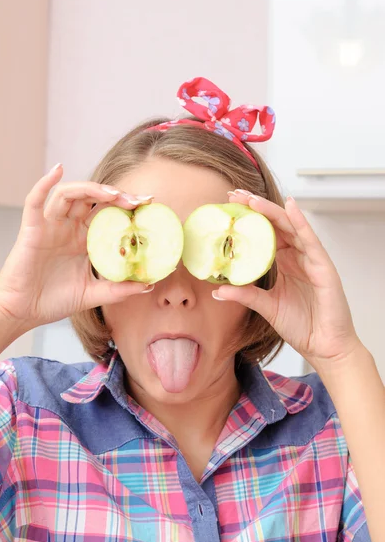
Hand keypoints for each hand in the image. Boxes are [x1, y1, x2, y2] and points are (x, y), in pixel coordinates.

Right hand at [0, 164, 154, 330]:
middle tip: (139, 200)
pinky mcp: (32, 229)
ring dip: (92, 189)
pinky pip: (35, 201)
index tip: (149, 205)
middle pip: (94, 200)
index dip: (128, 206)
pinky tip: (57, 170)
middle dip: (117, 196)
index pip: (109, 214)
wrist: (24, 312)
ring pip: (71, 194)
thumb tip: (149, 285)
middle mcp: (69, 228)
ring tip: (114, 194)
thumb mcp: (93, 294)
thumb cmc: (54, 301)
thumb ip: (119, 289)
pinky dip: (44, 183)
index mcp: (84, 239)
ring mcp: (51, 226)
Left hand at [212, 190, 361, 372]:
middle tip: (234, 195)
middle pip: (275, 225)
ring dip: (271, 211)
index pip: (264, 234)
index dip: (248, 219)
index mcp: (284, 263)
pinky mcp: (323, 266)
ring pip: (290, 227)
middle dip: (255, 208)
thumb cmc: (301, 326)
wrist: (324, 347)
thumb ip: (244, 295)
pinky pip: (310, 240)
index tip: (228, 206)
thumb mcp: (266, 307)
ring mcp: (311, 259)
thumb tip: (217, 290)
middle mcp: (297, 256)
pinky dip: (300, 222)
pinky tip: (290, 206)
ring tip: (252, 198)